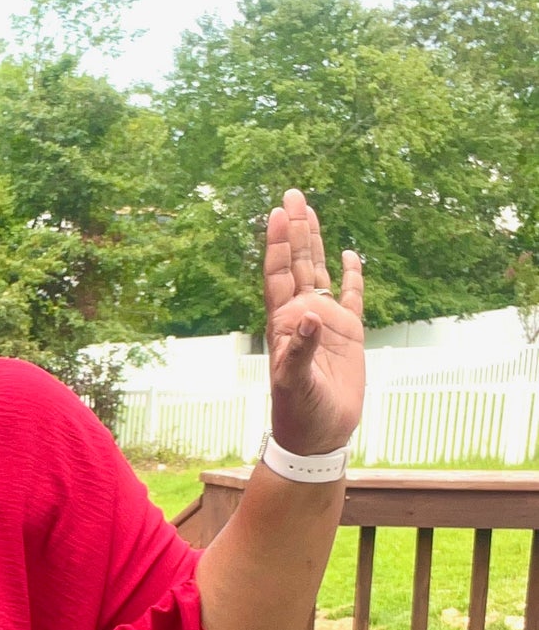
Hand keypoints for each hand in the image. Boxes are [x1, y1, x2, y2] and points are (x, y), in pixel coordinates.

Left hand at [264, 188, 364, 455]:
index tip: (278, 213)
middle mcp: (302, 315)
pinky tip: (350, 255)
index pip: (279, 275)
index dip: (279, 245)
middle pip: (298, 263)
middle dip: (295, 230)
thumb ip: (300, 350)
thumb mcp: (295, 382)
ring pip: (320, 273)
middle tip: (292, 195)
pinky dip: (351, 276)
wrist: (318, 435)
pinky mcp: (349, 334)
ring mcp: (325, 322)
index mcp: (284, 322)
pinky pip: (351, 297)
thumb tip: (309, 317)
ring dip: (316, 243)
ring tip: (310, 211)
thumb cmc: (298, 412)